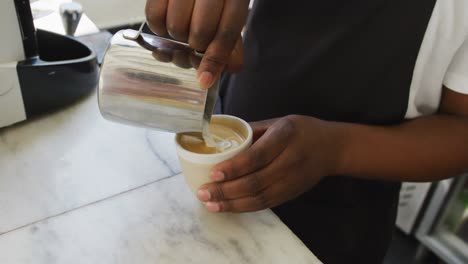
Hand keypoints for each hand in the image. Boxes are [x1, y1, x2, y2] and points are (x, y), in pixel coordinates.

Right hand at [145, 0, 248, 87]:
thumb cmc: (215, 2)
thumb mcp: (229, 18)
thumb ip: (229, 46)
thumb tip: (218, 73)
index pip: (226, 34)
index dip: (215, 60)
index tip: (204, 80)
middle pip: (199, 34)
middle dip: (196, 47)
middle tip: (195, 43)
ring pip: (176, 28)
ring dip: (178, 38)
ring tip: (184, 28)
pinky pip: (154, 17)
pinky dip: (158, 28)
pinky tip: (167, 23)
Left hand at [197, 115, 345, 212]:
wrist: (332, 148)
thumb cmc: (301, 130)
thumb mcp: (278, 121)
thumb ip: (252, 130)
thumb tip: (220, 137)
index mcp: (285, 136)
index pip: (257, 156)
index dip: (234, 167)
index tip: (213, 173)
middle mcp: (290, 161)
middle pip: (255, 181)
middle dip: (226, 190)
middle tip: (203, 192)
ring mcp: (292, 181)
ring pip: (259, 198)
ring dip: (232, 204)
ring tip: (210, 204)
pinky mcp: (291, 194)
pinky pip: (265, 204)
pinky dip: (244, 207)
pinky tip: (227, 207)